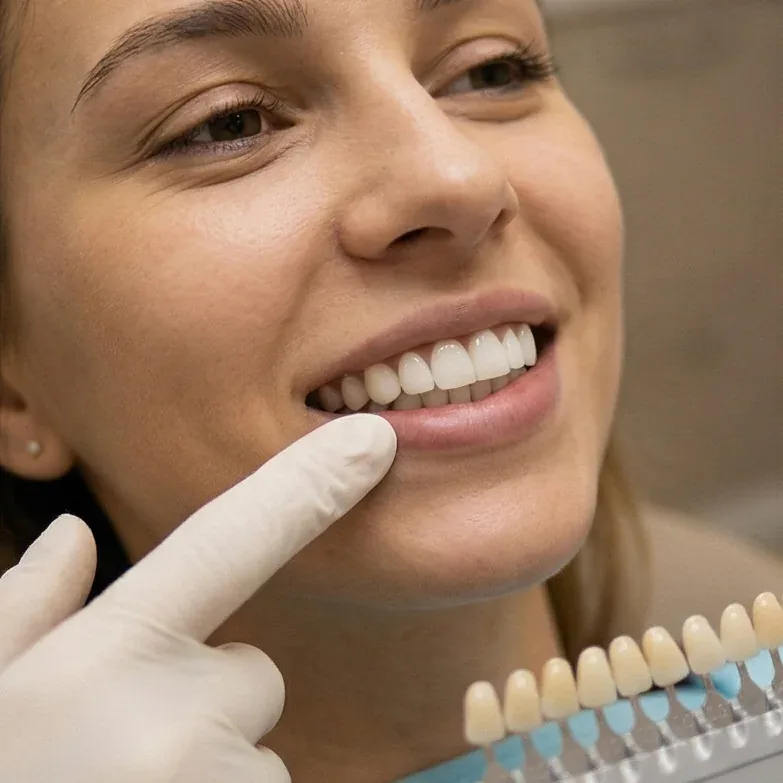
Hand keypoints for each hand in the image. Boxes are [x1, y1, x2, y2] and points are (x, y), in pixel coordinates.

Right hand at [0, 415, 396, 781]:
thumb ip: (22, 614)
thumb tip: (72, 535)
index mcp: (102, 660)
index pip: (228, 542)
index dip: (306, 486)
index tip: (371, 441)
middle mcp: (173, 719)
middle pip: (250, 678)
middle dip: (207, 706)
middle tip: (122, 760)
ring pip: (256, 756)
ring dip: (210, 777)